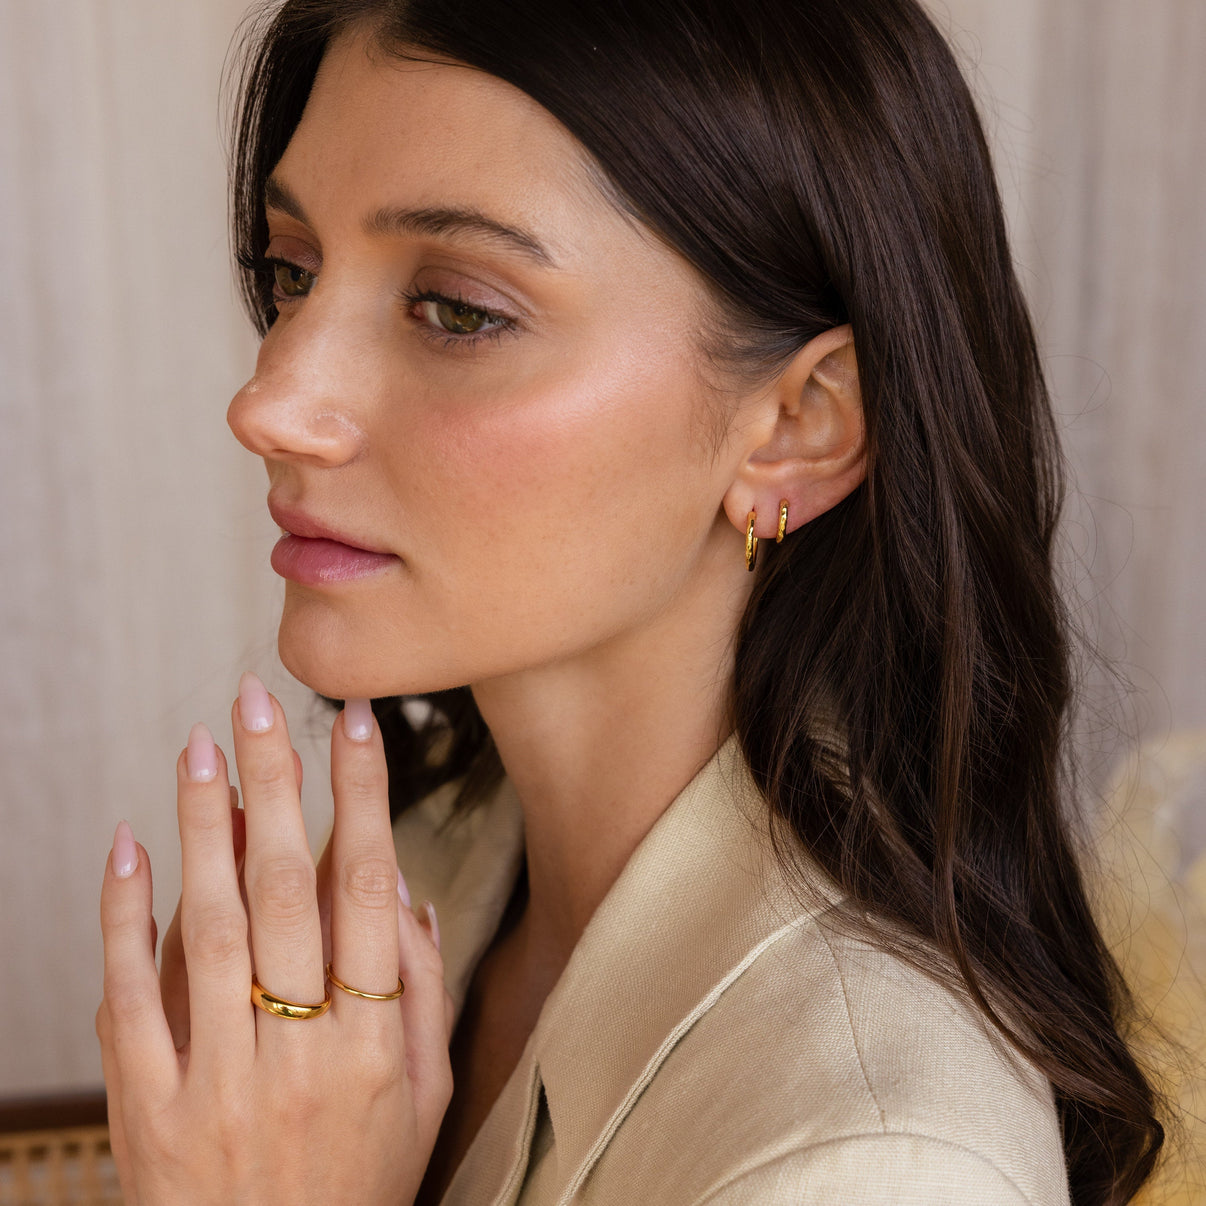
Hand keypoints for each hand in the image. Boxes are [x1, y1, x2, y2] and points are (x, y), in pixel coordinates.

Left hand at [97, 674, 452, 1203]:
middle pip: (289, 890)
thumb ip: (424, 992)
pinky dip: (127, 918)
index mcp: (378, 1043)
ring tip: (201, 748)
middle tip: (259, 702)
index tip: (352, 724)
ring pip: (212, 929)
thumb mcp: (427, 1097)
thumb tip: (400, 888)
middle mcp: (304, 1052)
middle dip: (278, 783)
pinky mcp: (151, 1110)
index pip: (369, 889)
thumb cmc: (360, 1185)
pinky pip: (131, 1000)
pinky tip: (131, 846)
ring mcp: (222, 1081)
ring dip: (207, 829)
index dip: (363, 796)